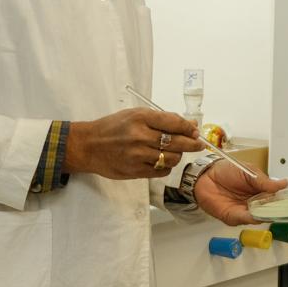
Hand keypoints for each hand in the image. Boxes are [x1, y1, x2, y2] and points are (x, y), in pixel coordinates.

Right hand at [63, 108, 201, 179]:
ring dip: (178, 156)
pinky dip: (166, 166)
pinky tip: (163, 161)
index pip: (174, 123)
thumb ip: (162, 119)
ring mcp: (138, 155)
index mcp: (141, 118)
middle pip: (177, 142)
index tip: (195, 131)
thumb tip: (189, 124)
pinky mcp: (135, 171)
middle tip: (198, 144)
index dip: (189, 128)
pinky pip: (161, 171)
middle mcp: (140, 136)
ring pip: (172, 158)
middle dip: (192, 144)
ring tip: (175, 152)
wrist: (88, 146)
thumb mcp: (135, 115)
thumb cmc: (113, 127)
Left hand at [193, 161, 287, 225]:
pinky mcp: (234, 217)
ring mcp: (245, 211)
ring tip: (271, 211)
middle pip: (269, 210)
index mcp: (261, 190)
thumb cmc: (227, 170)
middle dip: (276, 210)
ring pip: (259, 216)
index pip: (275, 198)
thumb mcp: (249, 172)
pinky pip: (245, 219)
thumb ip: (265, 181)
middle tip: (284, 208)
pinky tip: (257, 214)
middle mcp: (255, 202)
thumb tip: (284, 183)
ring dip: (265, 215)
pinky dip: (252, 218)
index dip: (283, 200)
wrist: (206, 175)